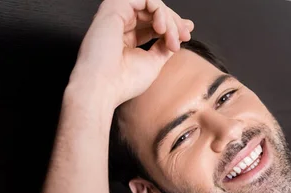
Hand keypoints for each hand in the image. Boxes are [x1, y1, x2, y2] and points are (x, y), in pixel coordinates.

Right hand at [69, 0, 193, 106]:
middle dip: (174, 23)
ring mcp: (117, 15)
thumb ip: (164, 47)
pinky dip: (159, 11)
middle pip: (154, 12)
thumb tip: (177, 37)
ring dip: (168, 20)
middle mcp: (120, 24)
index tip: (186, 35)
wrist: (104, 86)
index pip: (153, 24)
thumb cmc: (123, 81)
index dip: (172, 26)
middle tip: (184, 37)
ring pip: (151, 5)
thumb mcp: (153, 62)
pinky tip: (161, 28)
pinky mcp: (114, 7)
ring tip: (172, 38)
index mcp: (126, 37)